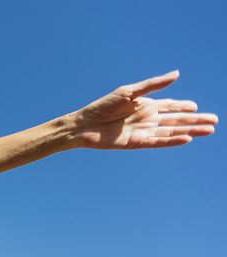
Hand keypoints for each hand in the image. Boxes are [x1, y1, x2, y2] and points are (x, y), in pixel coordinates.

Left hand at [73, 71, 216, 148]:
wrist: (83, 124)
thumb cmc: (103, 106)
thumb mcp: (130, 91)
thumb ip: (153, 85)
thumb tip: (177, 74)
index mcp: (145, 105)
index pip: (170, 106)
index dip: (183, 106)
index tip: (196, 107)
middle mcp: (146, 119)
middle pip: (176, 119)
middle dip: (195, 120)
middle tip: (214, 122)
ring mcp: (143, 131)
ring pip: (171, 131)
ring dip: (190, 131)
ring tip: (208, 131)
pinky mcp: (136, 143)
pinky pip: (158, 142)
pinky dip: (172, 140)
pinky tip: (187, 139)